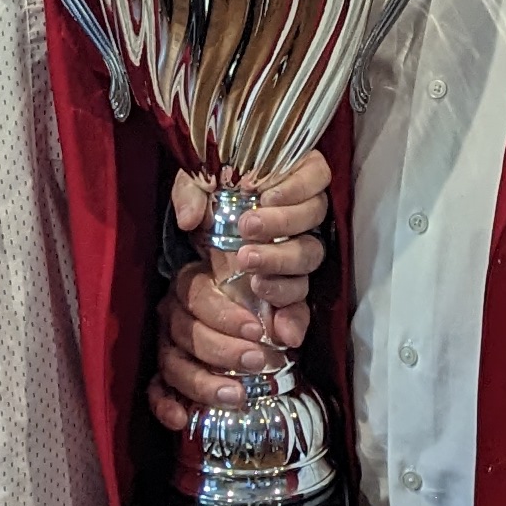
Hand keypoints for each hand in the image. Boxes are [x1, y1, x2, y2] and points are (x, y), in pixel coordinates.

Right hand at [147, 253, 311, 426]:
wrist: (245, 316)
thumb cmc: (260, 300)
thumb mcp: (278, 296)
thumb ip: (287, 309)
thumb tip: (289, 336)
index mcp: (194, 283)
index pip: (200, 296)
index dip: (225, 315)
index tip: (257, 331)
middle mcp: (174, 311)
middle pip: (186, 332)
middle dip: (222, 350)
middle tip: (257, 362)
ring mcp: (166, 343)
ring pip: (172, 363)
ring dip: (201, 382)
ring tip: (236, 396)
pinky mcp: (163, 373)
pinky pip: (156, 389)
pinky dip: (164, 405)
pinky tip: (181, 419)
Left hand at [168, 152, 330, 329]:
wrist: (203, 231)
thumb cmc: (209, 194)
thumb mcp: (197, 183)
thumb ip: (192, 192)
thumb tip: (190, 219)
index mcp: (289, 176)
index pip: (316, 174)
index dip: (298, 185)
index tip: (265, 196)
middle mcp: (303, 212)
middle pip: (313, 216)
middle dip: (282, 224)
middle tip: (247, 230)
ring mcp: (299, 250)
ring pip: (308, 256)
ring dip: (281, 263)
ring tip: (250, 267)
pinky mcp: (290, 285)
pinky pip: (302, 302)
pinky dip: (295, 318)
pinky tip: (283, 332)